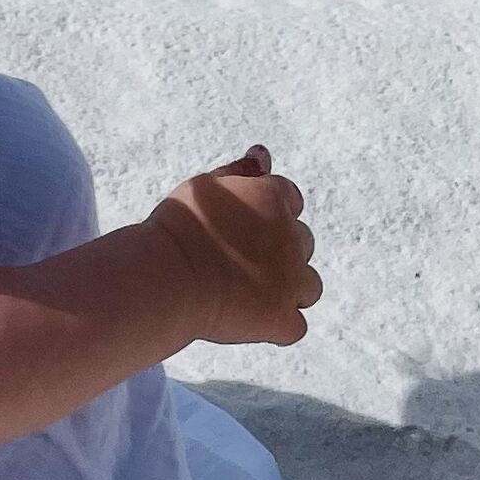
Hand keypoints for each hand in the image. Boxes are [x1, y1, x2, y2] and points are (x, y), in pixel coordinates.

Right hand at [148, 146, 320, 345]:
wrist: (170, 274)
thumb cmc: (180, 226)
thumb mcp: (207, 185)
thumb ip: (240, 171)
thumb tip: (263, 153)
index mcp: (274, 198)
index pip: (290, 201)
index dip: (267, 216)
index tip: (242, 228)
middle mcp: (293, 237)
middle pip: (303, 243)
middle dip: (280, 252)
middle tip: (238, 261)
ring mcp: (291, 281)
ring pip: (309, 286)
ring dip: (288, 289)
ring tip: (249, 294)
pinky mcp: (283, 318)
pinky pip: (294, 326)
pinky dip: (277, 324)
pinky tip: (249, 320)